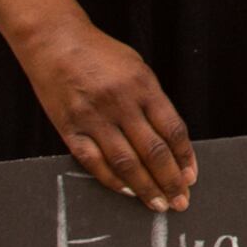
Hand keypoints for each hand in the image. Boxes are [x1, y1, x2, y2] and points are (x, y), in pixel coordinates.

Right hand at [16, 18, 194, 210]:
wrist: (55, 42)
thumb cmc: (99, 53)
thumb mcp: (137, 68)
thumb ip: (152, 101)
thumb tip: (169, 141)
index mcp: (143, 86)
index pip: (172, 129)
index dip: (185, 157)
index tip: (191, 177)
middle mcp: (121, 104)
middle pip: (153, 151)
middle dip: (170, 180)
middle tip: (181, 200)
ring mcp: (94, 118)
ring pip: (126, 163)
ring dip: (145, 188)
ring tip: (158, 204)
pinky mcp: (70, 129)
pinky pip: (94, 162)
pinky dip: (112, 180)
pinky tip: (126, 191)